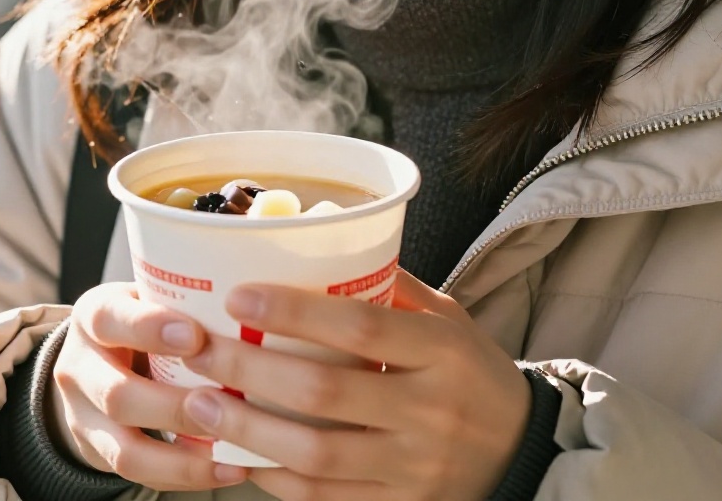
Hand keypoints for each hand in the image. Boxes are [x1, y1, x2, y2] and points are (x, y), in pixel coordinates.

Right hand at [48, 282, 248, 491]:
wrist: (97, 359)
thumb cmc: (144, 320)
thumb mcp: (150, 297)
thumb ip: (187, 301)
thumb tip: (260, 305)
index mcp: (92, 317)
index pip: (109, 319)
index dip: (149, 329)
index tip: (196, 336)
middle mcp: (79, 368)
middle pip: (116, 396)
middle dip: (174, 407)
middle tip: (224, 406)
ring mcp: (82, 416)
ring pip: (125, 450)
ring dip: (183, 458)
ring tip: (232, 456)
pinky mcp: (98, 452)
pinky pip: (139, 474)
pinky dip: (185, 475)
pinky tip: (227, 469)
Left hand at [179, 271, 531, 500]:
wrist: (523, 451)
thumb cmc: (470, 372)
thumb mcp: (447, 320)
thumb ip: (390, 289)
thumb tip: (316, 247)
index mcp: (444, 352)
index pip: (362, 328)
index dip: (295, 313)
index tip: (239, 297)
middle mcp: (431, 411)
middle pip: (324, 393)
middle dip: (249, 372)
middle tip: (198, 351)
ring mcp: (416, 467)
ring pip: (316, 455)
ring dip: (249, 430)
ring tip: (200, 404)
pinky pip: (326, 499)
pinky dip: (275, 479)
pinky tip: (238, 454)